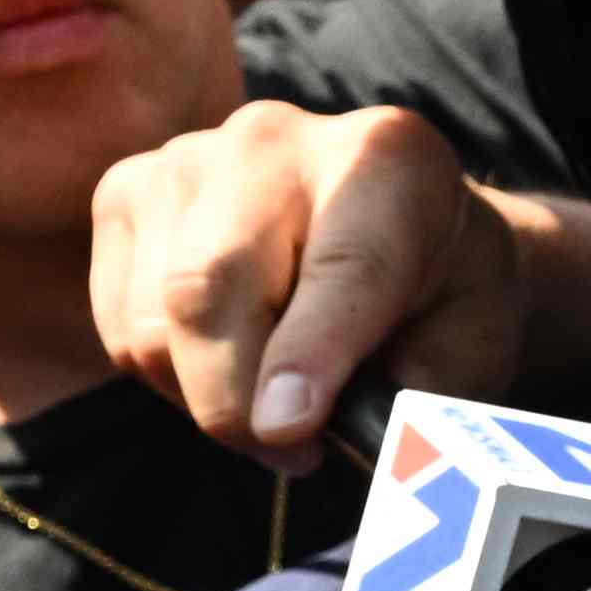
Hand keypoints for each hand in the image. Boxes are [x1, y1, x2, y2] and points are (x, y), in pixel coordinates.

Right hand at [94, 99, 524, 455]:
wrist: (402, 238)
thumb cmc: (439, 301)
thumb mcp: (469, 351)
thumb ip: (414, 396)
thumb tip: (321, 438)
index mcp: (386, 159)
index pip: (341, 265)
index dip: (310, 353)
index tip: (290, 428)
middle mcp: (274, 138)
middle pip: (209, 287)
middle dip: (235, 402)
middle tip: (294, 453)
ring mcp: (186, 158)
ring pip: (153, 322)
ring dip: (207, 398)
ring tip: (274, 408)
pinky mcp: (125, 192)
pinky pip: (120, 330)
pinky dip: (168, 379)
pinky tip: (230, 365)